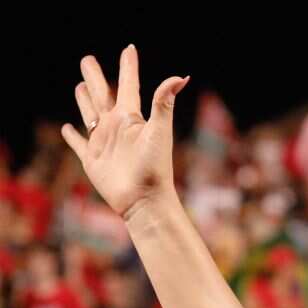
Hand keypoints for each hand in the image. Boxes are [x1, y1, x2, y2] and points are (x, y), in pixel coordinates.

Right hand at [61, 46, 188, 217]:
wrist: (145, 199)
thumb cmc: (155, 167)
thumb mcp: (160, 130)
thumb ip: (164, 102)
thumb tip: (182, 77)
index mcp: (131, 117)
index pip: (129, 85)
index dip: (128, 67)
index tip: (129, 49)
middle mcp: (116, 127)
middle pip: (102, 94)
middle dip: (95, 76)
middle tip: (88, 59)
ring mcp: (103, 142)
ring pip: (89, 114)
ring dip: (83, 100)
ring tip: (80, 86)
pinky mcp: (92, 159)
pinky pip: (78, 143)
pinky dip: (71, 136)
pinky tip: (67, 129)